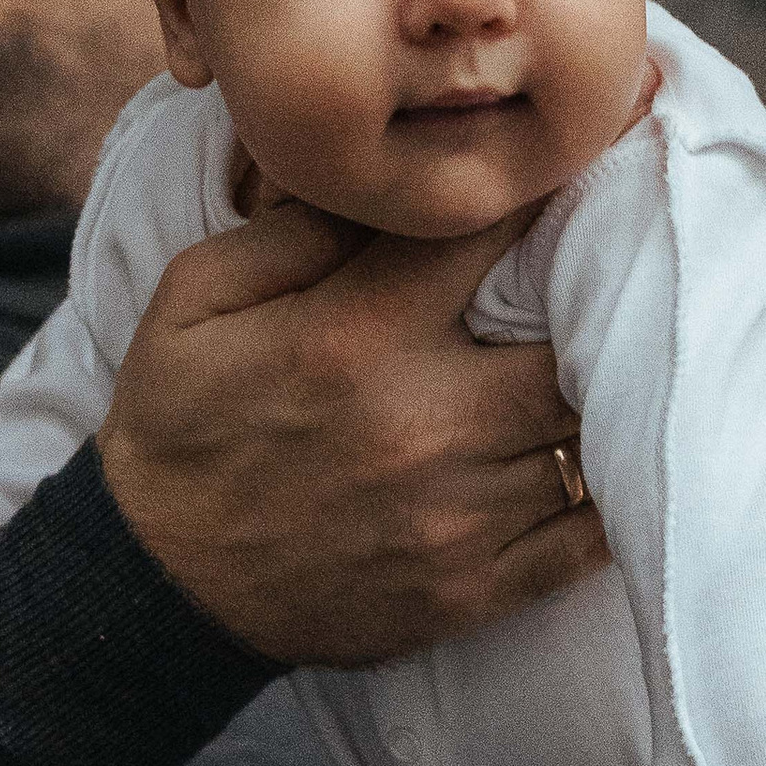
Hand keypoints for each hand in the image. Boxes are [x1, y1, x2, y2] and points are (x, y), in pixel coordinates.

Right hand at [97, 202, 604, 665]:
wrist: (156, 588)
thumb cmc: (177, 430)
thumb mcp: (194, 298)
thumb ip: (295, 231)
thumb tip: (390, 186)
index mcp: (359, 334)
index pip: (492, 234)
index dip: (543, 193)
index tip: (569, 174)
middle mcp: (425, 422)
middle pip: (579, 342)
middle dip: (597, 308)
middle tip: (606, 287)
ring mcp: (456, 515)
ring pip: (589, 438)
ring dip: (601, 400)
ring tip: (609, 368)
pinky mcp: (469, 591)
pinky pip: (583, 542)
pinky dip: (609, 497)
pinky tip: (606, 463)